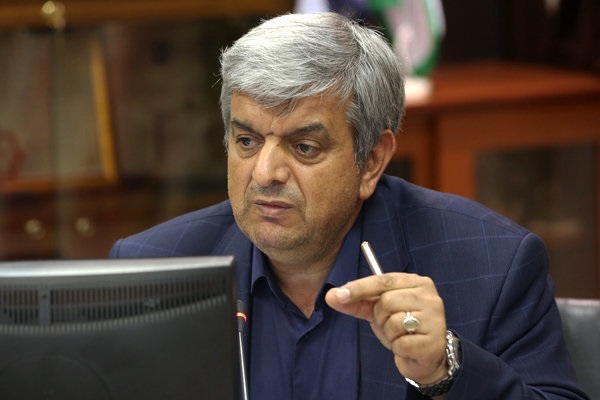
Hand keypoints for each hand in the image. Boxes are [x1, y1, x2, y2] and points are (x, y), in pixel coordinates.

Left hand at [325, 273, 447, 384]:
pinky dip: (398, 347)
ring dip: (389, 333)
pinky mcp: (434, 341)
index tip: (339, 295)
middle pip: (386, 301)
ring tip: (400, 335)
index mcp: (416, 282)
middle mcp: (429, 296)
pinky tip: (407, 347)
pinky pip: (401, 343)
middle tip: (389, 324)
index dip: (359, 288)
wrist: (424, 358)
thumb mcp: (377, 311)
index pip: (383, 280)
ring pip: (393, 322)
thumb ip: (356, 302)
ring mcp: (435, 318)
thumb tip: (330, 295)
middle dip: (380, 317)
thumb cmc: (401, 328)